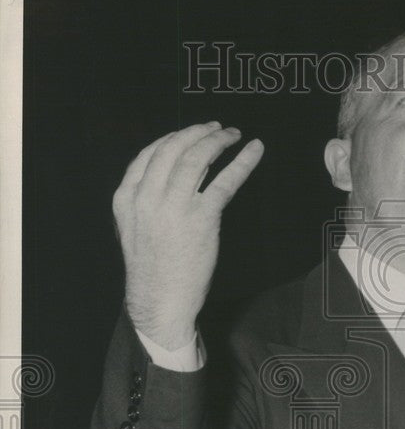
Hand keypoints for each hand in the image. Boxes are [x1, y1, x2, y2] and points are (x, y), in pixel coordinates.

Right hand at [113, 121, 264, 348]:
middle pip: (173, 149)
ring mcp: (174, 206)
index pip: (149, 154)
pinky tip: (253, 151)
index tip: (191, 133)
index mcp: (126, 197)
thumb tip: (169, 177)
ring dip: (218, 141)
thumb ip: (145, 200)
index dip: (173, 138)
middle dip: (197, 132)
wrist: (160, 301)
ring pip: (197, 159)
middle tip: (217, 128)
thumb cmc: (151, 269)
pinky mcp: (201, 218)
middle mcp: (146, 197)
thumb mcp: (134, 228)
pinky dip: (242, 163)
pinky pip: (225, 181)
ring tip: (233, 135)